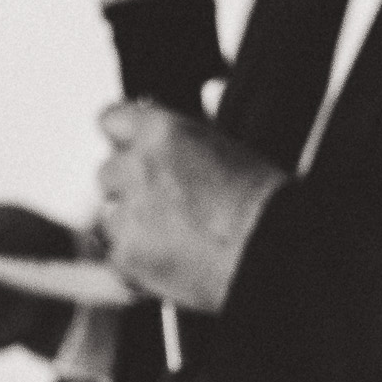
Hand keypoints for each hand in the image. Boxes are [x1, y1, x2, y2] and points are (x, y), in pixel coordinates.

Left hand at [96, 101, 287, 312]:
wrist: (275, 252)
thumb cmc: (266, 202)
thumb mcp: (226, 149)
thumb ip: (182, 143)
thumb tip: (164, 142)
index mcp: (162, 131)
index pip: (110, 120)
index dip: (123, 139)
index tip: (129, 150)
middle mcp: (138, 166)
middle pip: (107, 171)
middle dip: (129, 186)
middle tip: (163, 204)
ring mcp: (129, 212)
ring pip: (108, 215)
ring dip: (131, 224)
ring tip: (173, 237)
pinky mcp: (126, 255)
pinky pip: (117, 255)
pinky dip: (137, 261)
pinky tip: (171, 261)